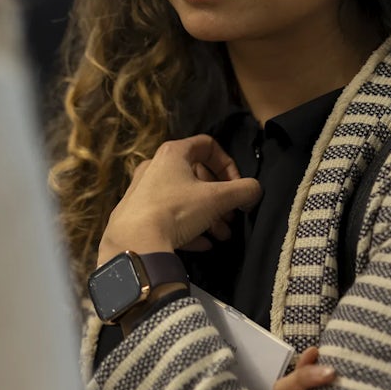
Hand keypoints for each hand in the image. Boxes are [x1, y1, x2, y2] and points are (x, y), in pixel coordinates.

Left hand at [97, 135, 261, 264]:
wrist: (135, 242)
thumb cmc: (177, 210)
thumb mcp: (217, 199)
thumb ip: (243, 191)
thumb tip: (254, 191)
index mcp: (173, 153)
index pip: (208, 145)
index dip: (228, 163)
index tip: (236, 186)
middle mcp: (156, 166)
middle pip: (197, 176)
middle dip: (220, 197)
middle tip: (232, 217)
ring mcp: (144, 191)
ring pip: (185, 199)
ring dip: (208, 216)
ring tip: (222, 236)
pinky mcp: (138, 214)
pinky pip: (169, 217)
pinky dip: (189, 227)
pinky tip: (203, 244)